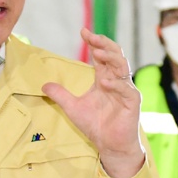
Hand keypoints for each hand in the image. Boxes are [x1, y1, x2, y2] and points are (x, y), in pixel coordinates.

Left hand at [43, 28, 143, 177]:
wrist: (111, 146)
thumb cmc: (96, 126)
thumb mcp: (73, 108)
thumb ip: (60, 95)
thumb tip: (44, 85)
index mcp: (105, 79)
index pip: (101, 56)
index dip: (94, 43)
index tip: (83, 32)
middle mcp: (117, 81)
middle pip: (114, 55)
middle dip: (104, 44)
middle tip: (91, 37)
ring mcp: (126, 90)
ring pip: (123, 66)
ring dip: (111, 58)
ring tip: (98, 52)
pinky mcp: (132, 102)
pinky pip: (125, 88)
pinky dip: (115, 84)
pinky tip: (104, 82)